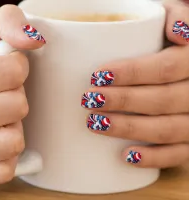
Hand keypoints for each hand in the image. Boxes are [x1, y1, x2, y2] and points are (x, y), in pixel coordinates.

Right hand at [0, 5, 44, 185]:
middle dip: (14, 99)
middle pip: (18, 106)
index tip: (8, 69)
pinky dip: (6, 156)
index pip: (14, 72)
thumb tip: (35, 39)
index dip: (17, 70)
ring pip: (13, 140)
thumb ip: (9, 24)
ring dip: (11, 130)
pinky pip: (6, 167)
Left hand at [82, 1, 188, 167]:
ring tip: (95, 123)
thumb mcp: (176, 19)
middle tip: (89, 99)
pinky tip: (127, 156)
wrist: (187, 74)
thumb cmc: (175, 47)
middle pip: (161, 100)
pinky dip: (153, 158)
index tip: (98, 76)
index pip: (165, 68)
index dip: (132, 72)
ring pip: (166, 129)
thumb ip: (177, 14)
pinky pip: (178, 154)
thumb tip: (176, 31)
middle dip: (122, 101)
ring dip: (128, 128)